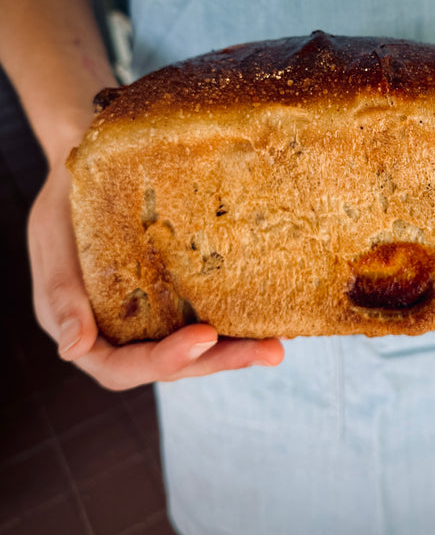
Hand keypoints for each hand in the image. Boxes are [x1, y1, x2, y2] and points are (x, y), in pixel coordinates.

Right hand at [28, 161, 283, 389]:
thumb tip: (72, 350)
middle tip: (269, 352)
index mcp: (88, 335)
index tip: (205, 335)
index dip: (166, 358)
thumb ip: (62, 298)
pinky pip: (205, 315)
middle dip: (221, 360)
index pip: (124, 367)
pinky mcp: (175, 297)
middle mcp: (124, 336)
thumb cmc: (63, 207)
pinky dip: (234, 321)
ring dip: (236, 349)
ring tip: (276, 346)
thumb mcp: (53, 246)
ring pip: (195, 347)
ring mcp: (153, 319)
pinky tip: (266, 317)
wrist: (91, 171)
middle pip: (173, 364)